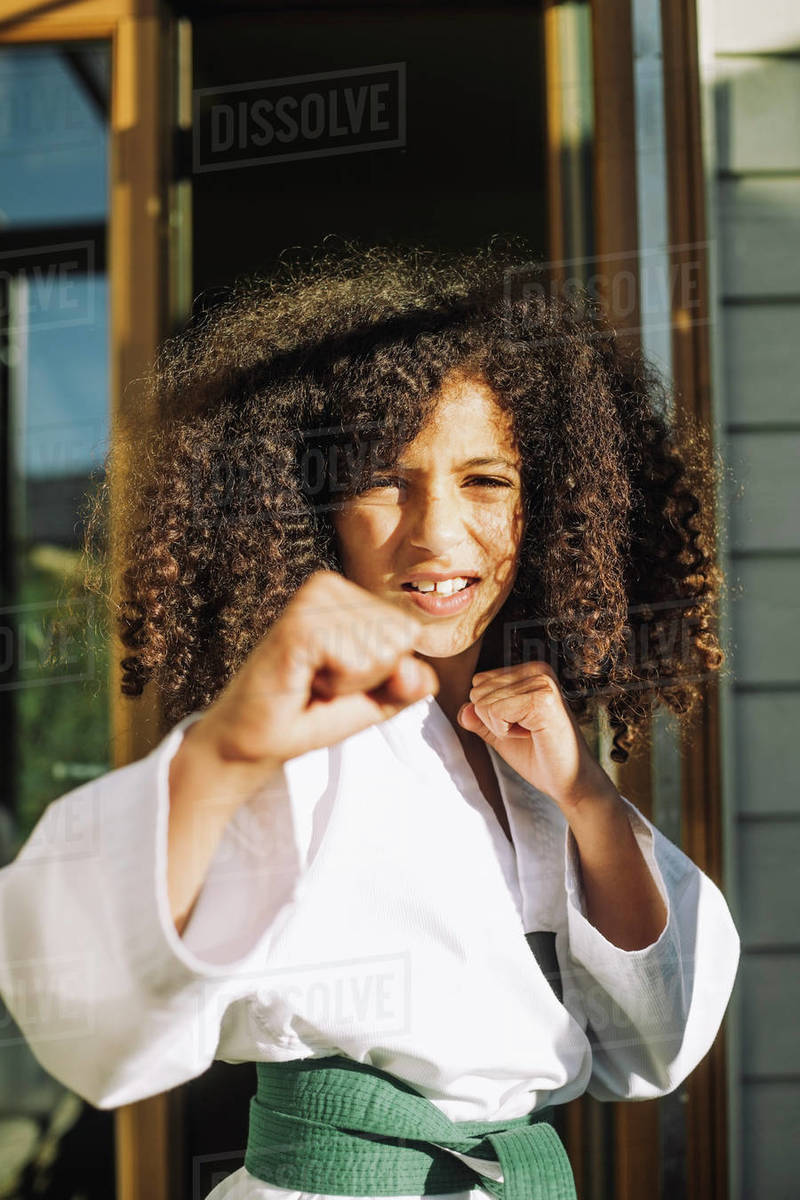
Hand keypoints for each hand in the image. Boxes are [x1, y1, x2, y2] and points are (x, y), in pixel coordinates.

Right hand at [187, 571, 437, 778]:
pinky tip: (304, 680)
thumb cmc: (309, 714)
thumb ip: (407, 684)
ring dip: (350, 683)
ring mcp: (312, 601)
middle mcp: (329, 586)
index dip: (384, 672)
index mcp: (346, 594)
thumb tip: (422, 675)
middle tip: (321, 683)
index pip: (410, 633)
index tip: (338, 678)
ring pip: (382, 650)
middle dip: (369, 677)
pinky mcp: (299, 624)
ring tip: (310, 681)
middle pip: (401, 639)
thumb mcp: (375, 700)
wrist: (254, 743)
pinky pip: (356, 660)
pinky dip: (338, 685)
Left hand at [457, 661, 617, 816]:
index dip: (491, 714)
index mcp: (529, 672)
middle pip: (477, 692)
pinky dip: (507, 731)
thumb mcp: (502, 734)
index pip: (478, 684)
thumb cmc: (542, 757)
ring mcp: (541, 682)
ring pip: (483, 702)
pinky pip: (495, 712)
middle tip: (527, 731)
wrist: (571, 781)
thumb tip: (463, 709)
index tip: (520, 726)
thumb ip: (480, 719)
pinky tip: (533, 734)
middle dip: (494, 720)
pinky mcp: (542, 699)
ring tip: (532, 733)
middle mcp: (536, 670)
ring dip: (502, 727)